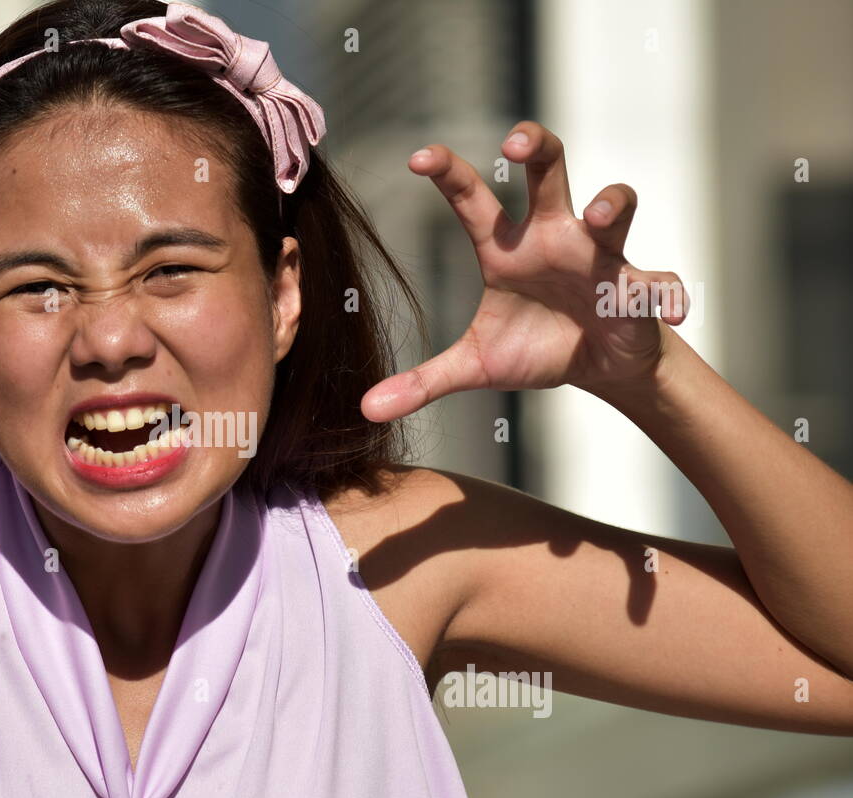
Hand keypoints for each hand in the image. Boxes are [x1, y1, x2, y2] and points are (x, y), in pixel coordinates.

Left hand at [361, 121, 689, 421]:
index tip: (419, 156)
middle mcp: (554, 238)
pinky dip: (668, 293)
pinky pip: (659, 283)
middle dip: (536, 147)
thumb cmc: (536, 348)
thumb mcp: (476, 366)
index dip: (449, 172)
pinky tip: (673, 310)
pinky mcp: (638, 287)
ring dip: (611, 203)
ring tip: (599, 215)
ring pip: (614, 208)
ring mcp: (601, 257)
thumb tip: (366, 410)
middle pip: (549, 171)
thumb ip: (423, 382)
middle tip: (515, 144)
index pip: (474, 200)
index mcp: (508, 249)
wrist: (598, 366)